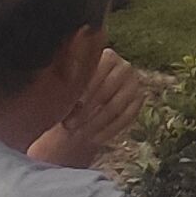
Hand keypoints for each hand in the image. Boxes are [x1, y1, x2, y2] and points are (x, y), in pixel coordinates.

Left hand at [29, 50, 156, 168]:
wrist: (86, 105)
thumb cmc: (70, 94)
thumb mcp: (67, 85)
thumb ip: (66, 84)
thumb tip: (57, 93)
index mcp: (106, 56)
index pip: (96, 70)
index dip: (80, 91)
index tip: (65, 108)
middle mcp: (124, 66)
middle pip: (106, 89)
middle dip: (86, 110)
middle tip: (68, 126)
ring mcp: (134, 83)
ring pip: (116, 106)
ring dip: (95, 123)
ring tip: (77, 135)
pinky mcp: (138, 100)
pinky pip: (126, 117)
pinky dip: (108, 130)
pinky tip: (93, 140)